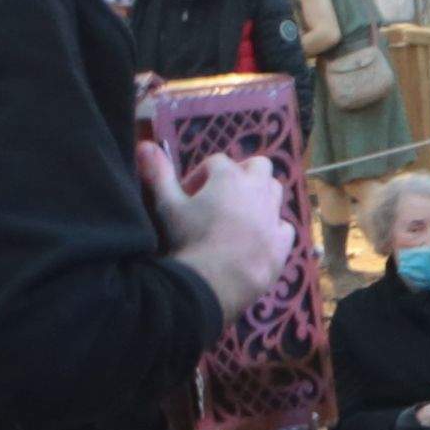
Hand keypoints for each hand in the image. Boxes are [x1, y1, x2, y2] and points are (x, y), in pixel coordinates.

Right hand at [145, 139, 296, 324]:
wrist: (212, 284)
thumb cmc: (187, 241)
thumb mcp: (165, 207)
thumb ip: (158, 174)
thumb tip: (145, 145)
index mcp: (229, 177)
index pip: (216, 162)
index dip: (200, 175)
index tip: (187, 195)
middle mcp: (257, 191)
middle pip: (258, 166)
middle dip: (241, 174)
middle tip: (220, 195)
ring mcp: (273, 217)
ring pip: (275, 191)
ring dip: (259, 195)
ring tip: (237, 214)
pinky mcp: (282, 243)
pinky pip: (284, 226)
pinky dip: (272, 227)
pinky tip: (256, 239)